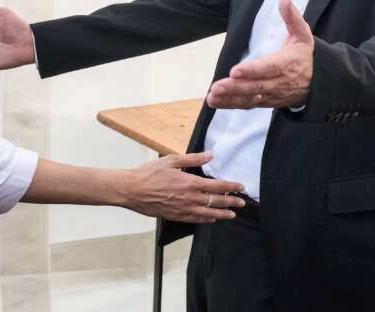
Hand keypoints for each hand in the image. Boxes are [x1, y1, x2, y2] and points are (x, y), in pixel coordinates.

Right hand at [122, 152, 245, 222]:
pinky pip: (196, 220)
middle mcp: (190, 198)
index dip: (231, 187)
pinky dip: (207, 220)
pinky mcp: (176, 216)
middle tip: (242, 203)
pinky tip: (212, 219)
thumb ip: (193, 158)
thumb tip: (210, 154)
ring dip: (223, 214)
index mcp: (191, 183)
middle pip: (217, 201)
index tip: (240, 187)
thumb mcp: (172, 160)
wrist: (132, 190)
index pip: (218, 186)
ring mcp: (183, 209)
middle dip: (232, 202)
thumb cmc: (149, 173)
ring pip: (209, 214)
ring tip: (232, 214)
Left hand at [206, 0, 313, 108]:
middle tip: (216, 87)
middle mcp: (279, 82)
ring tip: (211, 97)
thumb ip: (292, 17)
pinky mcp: (266, 101)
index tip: (235, 71)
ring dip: (229, 98)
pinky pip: (248, 104)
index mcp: (287, 64)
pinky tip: (215, 102)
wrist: (318, 82)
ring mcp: (272, 94)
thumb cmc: (305, 55)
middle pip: (255, 86)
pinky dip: (231, 104)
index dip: (252, 70)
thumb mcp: (303, 34)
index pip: (269, 68)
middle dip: (235, 87)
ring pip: (249, 98)